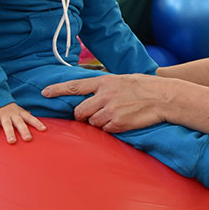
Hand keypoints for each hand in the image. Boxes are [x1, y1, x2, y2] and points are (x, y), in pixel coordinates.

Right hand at [0, 102, 46, 142]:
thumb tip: (33, 117)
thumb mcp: (18, 110)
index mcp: (20, 113)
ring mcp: (3, 116)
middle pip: (20, 123)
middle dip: (24, 130)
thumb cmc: (9, 109)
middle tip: (28, 139)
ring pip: (7, 125)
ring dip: (10, 133)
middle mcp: (13, 115)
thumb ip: (25, 115)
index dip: (37, 123)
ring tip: (12, 141)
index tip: (44, 129)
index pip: (30, 118)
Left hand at [41, 73, 166, 132]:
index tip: (44, 93)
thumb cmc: (145, 87)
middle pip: (80, 111)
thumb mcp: (123, 79)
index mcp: (104, 82)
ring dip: (99, 123)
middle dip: (82, 116)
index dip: (58, 90)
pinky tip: (123, 122)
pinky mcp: (118, 123)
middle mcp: (104, 95)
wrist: (163, 97)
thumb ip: (106, 86)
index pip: (75, 86)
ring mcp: (110, 110)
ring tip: (116, 116)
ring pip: (92, 123)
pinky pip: (106, 130)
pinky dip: (111, 129)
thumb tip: (95, 92)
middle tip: (92, 116)